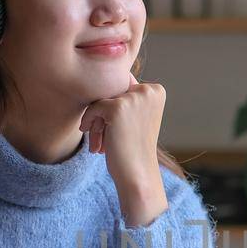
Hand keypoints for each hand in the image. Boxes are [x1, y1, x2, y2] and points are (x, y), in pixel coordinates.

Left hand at [78, 81, 169, 225]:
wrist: (138, 174)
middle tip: (104, 138)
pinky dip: (89, 123)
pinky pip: (94, 108)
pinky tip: (95, 141)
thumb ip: (126, 97)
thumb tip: (101, 73)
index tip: (115, 130)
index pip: (123, 85)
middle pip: (111, 91)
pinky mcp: (118, 107)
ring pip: (101, 99)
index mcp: (157, 90)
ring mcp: (134, 97)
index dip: (115, 107)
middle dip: (103, 114)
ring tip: (100, 142)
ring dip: (96, 121)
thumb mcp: (136, 118)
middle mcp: (149, 90)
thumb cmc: (134, 149)